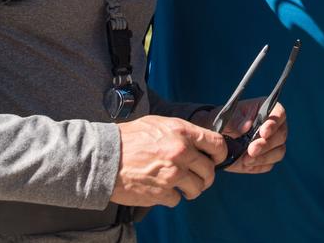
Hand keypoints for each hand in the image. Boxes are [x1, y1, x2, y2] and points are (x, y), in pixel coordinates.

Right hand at [111, 116, 226, 206]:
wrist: (104, 158)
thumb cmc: (128, 139)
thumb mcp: (158, 124)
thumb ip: (181, 132)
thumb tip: (198, 141)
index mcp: (182, 132)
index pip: (217, 144)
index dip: (219, 154)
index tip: (215, 159)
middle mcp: (181, 152)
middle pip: (210, 171)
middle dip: (205, 176)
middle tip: (197, 177)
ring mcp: (173, 174)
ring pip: (197, 188)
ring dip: (190, 190)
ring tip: (179, 186)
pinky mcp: (162, 193)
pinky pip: (176, 200)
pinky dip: (170, 197)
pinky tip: (159, 189)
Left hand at [210, 98, 288, 173]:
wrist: (216, 141)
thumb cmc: (223, 123)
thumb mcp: (225, 118)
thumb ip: (235, 120)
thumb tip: (246, 126)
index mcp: (265, 109)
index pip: (279, 113)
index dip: (274, 123)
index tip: (263, 132)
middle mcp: (273, 126)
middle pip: (281, 135)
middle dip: (267, 144)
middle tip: (251, 150)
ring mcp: (272, 144)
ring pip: (278, 152)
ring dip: (264, 157)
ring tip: (246, 160)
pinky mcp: (266, 158)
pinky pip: (269, 164)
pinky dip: (258, 165)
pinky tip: (246, 164)